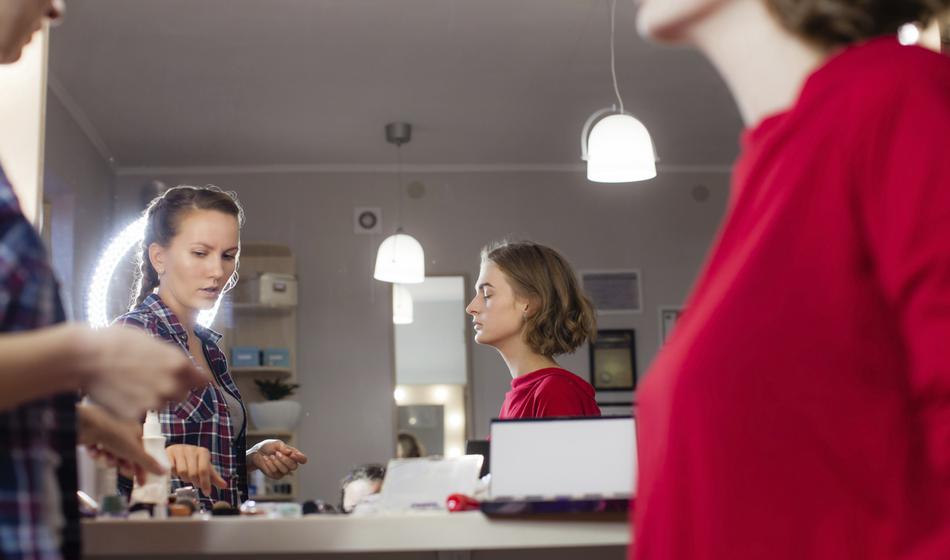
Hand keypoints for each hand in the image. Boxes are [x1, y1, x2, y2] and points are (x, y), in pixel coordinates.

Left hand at [77, 402, 165, 484]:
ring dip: (108, 460)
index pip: (143, 453)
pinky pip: (98, 452)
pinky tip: (96, 450)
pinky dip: (97, 454)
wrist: (89, 426)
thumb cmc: (113, 431)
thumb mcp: (135, 451)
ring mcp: (109, 435)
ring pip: (111, 456)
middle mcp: (123, 433)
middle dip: (123, 464)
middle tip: (123, 470)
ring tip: (107, 457)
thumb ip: (148, 462)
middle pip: (127, 456)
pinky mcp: (95, 438)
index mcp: (137, 432)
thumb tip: (162, 470)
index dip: (143, 468)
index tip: (142, 480)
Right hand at [79, 325, 204, 419]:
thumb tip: (180, 365)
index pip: (202, 381)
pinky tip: (122, 394)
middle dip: (172, 390)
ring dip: (153, 399)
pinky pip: (142, 414)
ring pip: (162, 405)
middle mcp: (172, 385)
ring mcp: (155, 402)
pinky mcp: (137, 415)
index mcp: (178, 364)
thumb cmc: (115, 342)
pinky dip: (135, 408)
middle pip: (182, 395)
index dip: (197, 382)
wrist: (85, 358)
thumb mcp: (151, 342)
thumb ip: (169, 357)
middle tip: (151, 380)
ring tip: (132, 385)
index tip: (195, 384)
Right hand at [165, 444, 227, 496]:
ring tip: (185, 475)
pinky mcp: (169, 453)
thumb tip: (225, 485)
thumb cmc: (193, 461)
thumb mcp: (204, 467)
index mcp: (203, 452)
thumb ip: (214, 477)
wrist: (177, 451)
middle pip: (193, 472)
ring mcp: (179, 450)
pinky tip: (176, 472)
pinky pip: (171, 468)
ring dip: (183, 478)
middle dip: (194, 481)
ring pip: (182, 471)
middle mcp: (192, 449)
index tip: (207, 493)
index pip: (204, 470)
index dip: (205, 482)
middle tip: (194, 482)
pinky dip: (174, 473)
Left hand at [249, 439, 307, 478]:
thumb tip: (290, 452)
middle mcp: (290, 464)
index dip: (301, 458)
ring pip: (285, 470)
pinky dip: (270, 465)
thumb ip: (284, 447)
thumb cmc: (268, 447)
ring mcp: (284, 471)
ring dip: (276, 462)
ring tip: (271, 456)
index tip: (293, 455)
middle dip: (285, 459)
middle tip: (277, 453)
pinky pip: (276, 472)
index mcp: (293, 455)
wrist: (257, 453)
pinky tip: (267, 460)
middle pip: (294, 466)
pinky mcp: (276, 475)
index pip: (303, 459)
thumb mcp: (277, 443)